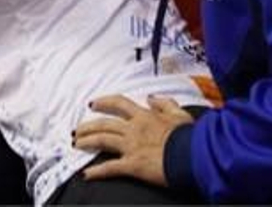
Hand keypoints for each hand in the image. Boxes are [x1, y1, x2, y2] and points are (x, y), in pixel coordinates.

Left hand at [71, 95, 194, 187]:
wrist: (195, 155)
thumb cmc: (190, 137)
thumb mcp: (180, 114)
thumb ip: (165, 104)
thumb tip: (152, 98)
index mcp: (145, 116)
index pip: (118, 104)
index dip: (103, 102)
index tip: (93, 104)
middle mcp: (134, 129)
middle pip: (103, 124)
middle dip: (87, 126)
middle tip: (78, 129)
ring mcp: (131, 146)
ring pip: (101, 140)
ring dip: (86, 142)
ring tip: (76, 144)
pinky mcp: (133, 165)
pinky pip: (110, 168)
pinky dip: (96, 172)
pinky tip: (86, 174)